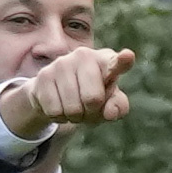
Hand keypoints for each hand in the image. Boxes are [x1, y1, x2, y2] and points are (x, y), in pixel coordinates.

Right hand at [2, 45, 138, 140]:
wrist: (55, 92)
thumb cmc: (90, 96)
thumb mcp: (108, 103)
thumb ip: (117, 107)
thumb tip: (110, 113)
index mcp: (105, 60)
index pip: (117, 63)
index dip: (123, 61)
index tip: (127, 56)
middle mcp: (84, 55)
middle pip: (93, 99)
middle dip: (90, 112)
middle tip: (87, 107)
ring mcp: (62, 63)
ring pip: (72, 108)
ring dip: (74, 117)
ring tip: (73, 106)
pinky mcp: (44, 75)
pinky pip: (55, 111)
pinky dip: (59, 117)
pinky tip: (59, 105)